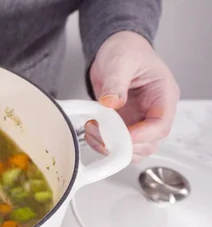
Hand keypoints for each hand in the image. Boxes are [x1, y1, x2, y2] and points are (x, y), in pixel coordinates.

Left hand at [86, 31, 179, 161]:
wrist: (114, 47)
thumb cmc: (126, 50)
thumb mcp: (121, 61)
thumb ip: (116, 83)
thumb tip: (111, 102)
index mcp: (163, 94)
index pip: (160, 124)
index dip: (142, 135)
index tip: (122, 136)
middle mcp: (155, 109)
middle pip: (151, 141)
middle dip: (130, 145)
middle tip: (106, 140)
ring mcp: (140, 117)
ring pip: (138, 145)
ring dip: (119, 147)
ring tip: (98, 137)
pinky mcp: (126, 121)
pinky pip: (122, 140)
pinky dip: (109, 142)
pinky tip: (96, 135)